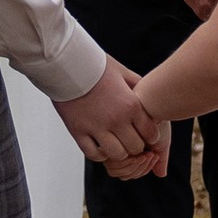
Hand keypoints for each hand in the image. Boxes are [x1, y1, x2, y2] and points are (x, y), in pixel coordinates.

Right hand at [57, 57, 171, 180]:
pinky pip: (94, 154)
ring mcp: (97, 127)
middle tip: (131, 141)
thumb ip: (137, 85)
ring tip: (116, 144)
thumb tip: (147, 93)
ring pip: (117, 155)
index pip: (150, 134)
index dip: (150, 137)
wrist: (67, 63)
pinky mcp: (78, 131)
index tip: (145, 134)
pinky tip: (100, 145)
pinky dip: (99, 154)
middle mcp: (116, 119)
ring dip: (118, 152)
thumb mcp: (122, 72)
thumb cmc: (95, 65)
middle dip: (136, 146)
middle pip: (135, 147)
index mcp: (130, 104)